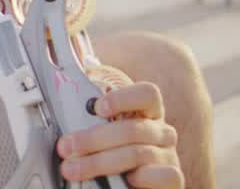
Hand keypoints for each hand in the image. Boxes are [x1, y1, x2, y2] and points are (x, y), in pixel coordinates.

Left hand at [56, 82, 182, 188]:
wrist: (128, 183)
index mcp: (148, 111)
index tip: (96, 108)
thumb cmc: (112, 150)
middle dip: (93, 139)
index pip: (148, 94)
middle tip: (65, 147)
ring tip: (71, 169)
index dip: (123, 98)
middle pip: (132, 129)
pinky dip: (140, 179)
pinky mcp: (173, 178)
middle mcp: (162, 131)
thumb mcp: (102, 126)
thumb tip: (71, 62)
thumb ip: (90, 105)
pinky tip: (124, 181)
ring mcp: (168, 155)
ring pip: (137, 154)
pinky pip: (163, 176)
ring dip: (98, 162)